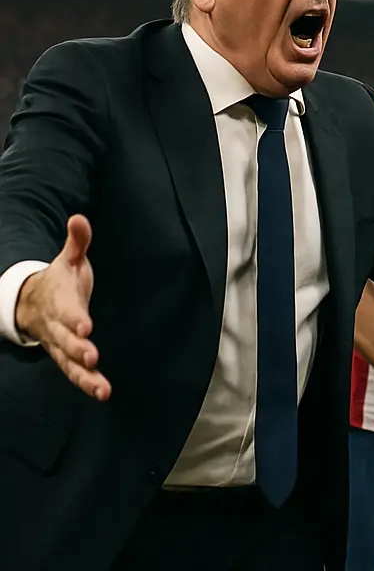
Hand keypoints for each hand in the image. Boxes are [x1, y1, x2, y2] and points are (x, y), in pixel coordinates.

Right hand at [15, 214, 110, 400]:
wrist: (33, 302)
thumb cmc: (61, 279)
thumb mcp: (69, 258)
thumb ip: (77, 241)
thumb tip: (79, 218)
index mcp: (58, 300)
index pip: (65, 310)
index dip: (74, 317)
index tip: (86, 325)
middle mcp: (56, 325)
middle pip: (64, 340)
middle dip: (77, 349)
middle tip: (92, 356)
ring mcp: (58, 344)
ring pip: (68, 363)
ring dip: (84, 376)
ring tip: (103, 389)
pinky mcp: (65, 357)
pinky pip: (73, 373)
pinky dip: (87, 383)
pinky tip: (103, 393)